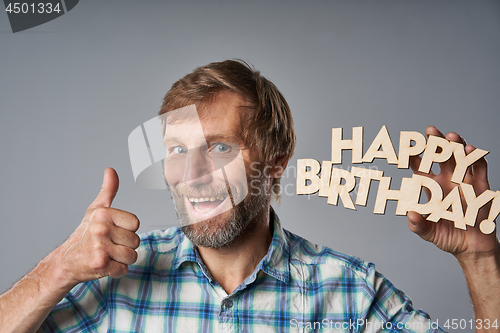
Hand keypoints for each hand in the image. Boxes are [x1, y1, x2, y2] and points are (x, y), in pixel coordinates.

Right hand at [52, 168, 139, 287]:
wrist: (65, 262)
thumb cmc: (84, 235)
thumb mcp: (95, 210)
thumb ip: (108, 190)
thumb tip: (111, 171)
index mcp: (103, 214)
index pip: (135, 223)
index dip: (127, 230)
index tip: (113, 232)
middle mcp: (101, 229)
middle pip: (135, 241)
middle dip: (125, 246)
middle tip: (109, 246)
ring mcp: (100, 247)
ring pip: (132, 256)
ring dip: (122, 260)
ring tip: (108, 256)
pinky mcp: (100, 264)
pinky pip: (123, 269)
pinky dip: (116, 271)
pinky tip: (104, 266)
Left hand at [407, 126, 498, 260]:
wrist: (472, 247)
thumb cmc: (447, 237)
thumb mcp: (428, 233)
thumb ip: (418, 225)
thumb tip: (410, 214)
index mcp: (431, 188)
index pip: (421, 168)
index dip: (415, 158)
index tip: (407, 148)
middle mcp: (447, 180)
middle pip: (441, 156)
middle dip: (436, 143)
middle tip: (431, 131)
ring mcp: (464, 182)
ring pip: (460, 158)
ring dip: (457, 146)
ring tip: (452, 137)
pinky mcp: (481, 187)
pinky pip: (479, 169)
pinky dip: (476, 159)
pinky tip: (471, 150)